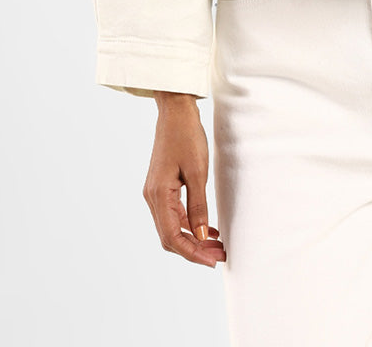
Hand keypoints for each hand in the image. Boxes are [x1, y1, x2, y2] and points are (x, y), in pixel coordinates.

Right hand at [142, 92, 226, 267]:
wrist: (176, 110)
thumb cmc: (187, 136)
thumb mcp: (197, 171)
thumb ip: (198, 206)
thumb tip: (201, 235)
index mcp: (158, 195)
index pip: (172, 237)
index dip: (192, 253)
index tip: (212, 261)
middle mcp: (152, 197)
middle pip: (170, 236)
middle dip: (194, 250)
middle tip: (219, 256)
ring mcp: (155, 192)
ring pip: (172, 226)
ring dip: (193, 238)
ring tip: (217, 246)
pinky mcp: (162, 186)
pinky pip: (174, 213)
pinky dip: (189, 224)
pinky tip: (207, 229)